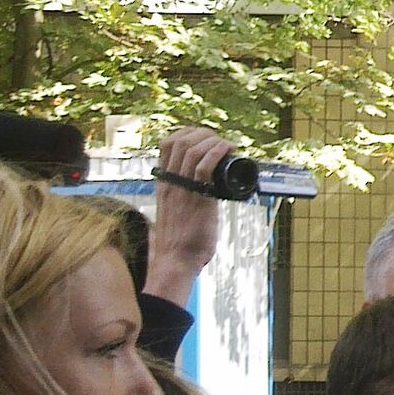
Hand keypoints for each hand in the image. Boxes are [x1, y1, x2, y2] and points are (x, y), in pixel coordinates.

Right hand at [144, 127, 235, 300]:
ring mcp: (183, 189)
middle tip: (219, 140)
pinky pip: (204, 167)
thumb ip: (182, 199)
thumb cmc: (179, 241)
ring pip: (192, 150)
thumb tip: (201, 192)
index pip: (166, 146)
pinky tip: (229, 149)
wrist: (176, 261)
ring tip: (227, 144)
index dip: (186, 133)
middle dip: (203, 133)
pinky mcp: (198, 199)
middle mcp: (171, 183)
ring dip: (213, 140)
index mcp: (164, 184)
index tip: (204, 136)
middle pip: (179, 141)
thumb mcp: (175, 211)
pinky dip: (218, 152)